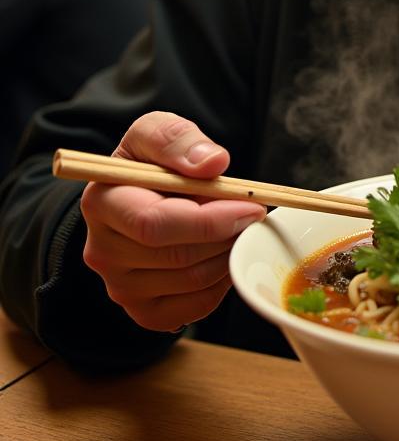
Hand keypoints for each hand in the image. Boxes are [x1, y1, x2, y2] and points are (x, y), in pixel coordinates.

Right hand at [80, 112, 265, 332]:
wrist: (139, 194)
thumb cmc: (151, 161)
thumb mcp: (158, 130)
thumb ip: (179, 139)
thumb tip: (212, 163)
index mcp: (102, 204)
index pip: (155, 225)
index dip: (211, 220)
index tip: (251, 206)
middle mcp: (103, 251)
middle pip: (179, 257)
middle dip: (228, 235)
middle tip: (254, 216)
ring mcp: (120, 286)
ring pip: (193, 282)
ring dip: (229, 255)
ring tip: (239, 229)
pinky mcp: (143, 310)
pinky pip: (195, 307)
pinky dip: (222, 283)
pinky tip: (225, 254)